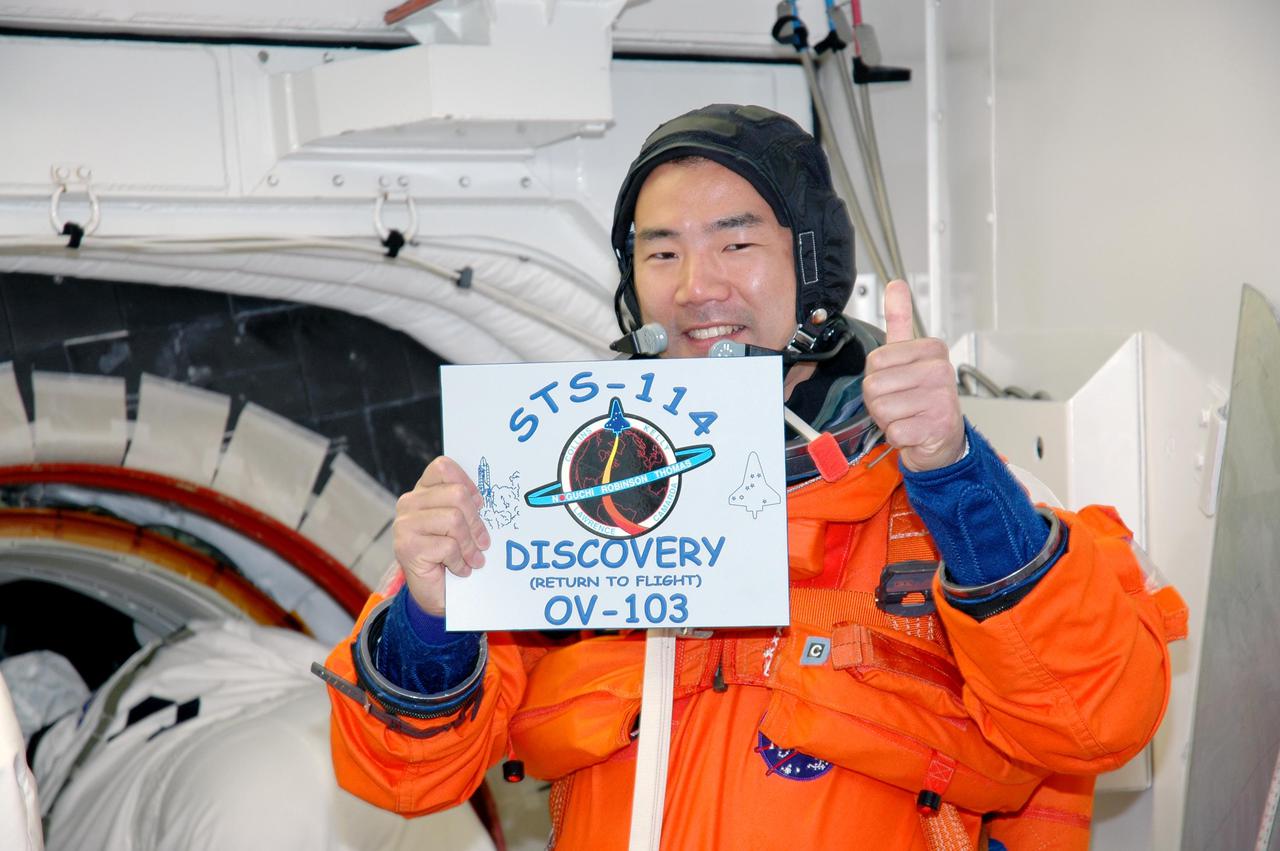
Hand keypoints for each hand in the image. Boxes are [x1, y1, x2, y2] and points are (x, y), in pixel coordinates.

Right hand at [393, 456, 491, 615]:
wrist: (435, 593)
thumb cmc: (450, 555)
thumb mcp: (460, 524)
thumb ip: (466, 506)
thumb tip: (484, 498)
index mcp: (422, 491)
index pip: (443, 467)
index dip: (468, 484)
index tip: (479, 505)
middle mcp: (409, 503)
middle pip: (457, 495)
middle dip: (476, 522)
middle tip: (482, 542)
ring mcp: (405, 525)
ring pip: (454, 520)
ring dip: (469, 545)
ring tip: (472, 558)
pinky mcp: (407, 547)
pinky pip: (448, 546)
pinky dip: (460, 561)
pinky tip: (459, 568)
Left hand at [863, 280, 964, 471]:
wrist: (941, 438)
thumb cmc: (921, 397)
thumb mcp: (909, 355)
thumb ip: (900, 319)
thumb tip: (896, 284)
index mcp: (932, 349)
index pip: (875, 359)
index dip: (877, 377)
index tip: (897, 382)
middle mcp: (940, 371)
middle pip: (874, 385)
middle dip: (879, 401)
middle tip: (901, 403)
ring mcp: (941, 399)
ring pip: (881, 408)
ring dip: (888, 419)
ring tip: (908, 416)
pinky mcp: (937, 426)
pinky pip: (893, 430)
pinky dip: (897, 436)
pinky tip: (914, 431)